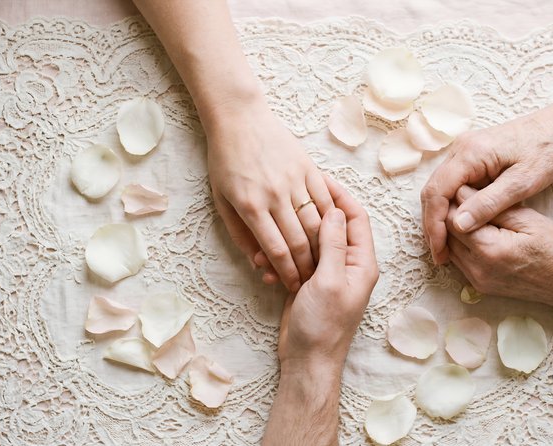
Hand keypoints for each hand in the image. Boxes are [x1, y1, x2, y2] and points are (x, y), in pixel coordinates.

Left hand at [206, 97, 333, 292]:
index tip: (293, 284)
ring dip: (322, 247)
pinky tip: (331, 232)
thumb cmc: (224, 159)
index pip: (276, 250)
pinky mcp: (308, 167)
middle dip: (308, 266)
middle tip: (310, 280)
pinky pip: (325, 199)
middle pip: (300, 241)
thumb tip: (256, 261)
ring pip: (318, 223)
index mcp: (251, 206)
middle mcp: (275, 195)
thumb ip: (238, 233)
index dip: (287, 272)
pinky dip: (331, 219)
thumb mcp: (221, 199)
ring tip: (321, 262)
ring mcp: (294, 180)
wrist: (239, 118)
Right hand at [278, 176, 378, 372]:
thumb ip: (334, 245)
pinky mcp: (309, 282)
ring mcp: (328, 273)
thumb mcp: (330, 281)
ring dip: (292, 235)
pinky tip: (265, 262)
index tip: (319, 178)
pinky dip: (282, 256)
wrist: (307, 361)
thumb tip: (334, 211)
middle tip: (291, 192)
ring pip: (312, 240)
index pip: (356, 217)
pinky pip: (297, 259)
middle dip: (313, 210)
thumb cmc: (324, 325)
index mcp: (362, 262)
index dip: (340, 196)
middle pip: (334, 225)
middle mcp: (348, 264)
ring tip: (271, 229)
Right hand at [421, 107, 552, 264]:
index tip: (439, 251)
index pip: (437, 192)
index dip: (434, 224)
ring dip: (440, 217)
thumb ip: (489, 204)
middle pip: (432, 191)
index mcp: (470, 153)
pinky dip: (450, 207)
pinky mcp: (469, 157)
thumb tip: (457, 225)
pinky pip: (451, 184)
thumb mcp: (522, 183)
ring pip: (439, 189)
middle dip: (433, 224)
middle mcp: (460, 149)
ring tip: (447, 245)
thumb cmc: (547, 151)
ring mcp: (463, 151)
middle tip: (440, 254)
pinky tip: (459, 225)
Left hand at [446, 185, 552, 311]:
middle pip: (447, 235)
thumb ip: (492, 207)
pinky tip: (475, 230)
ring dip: (455, 229)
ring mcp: (477, 281)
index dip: (455, 200)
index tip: (466, 186)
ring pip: (450, 248)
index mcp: (490, 250)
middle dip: (452, 214)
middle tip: (466, 196)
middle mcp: (477, 269)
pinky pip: (459, 260)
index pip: (453, 220)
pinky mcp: (480, 286)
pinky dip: (462, 244)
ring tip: (470, 211)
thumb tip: (461, 191)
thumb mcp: (529, 220)